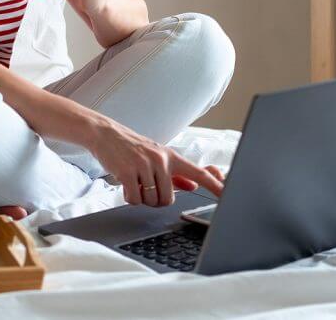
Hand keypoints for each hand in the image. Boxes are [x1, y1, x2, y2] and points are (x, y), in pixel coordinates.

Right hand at [87, 120, 225, 206]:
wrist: (106, 134)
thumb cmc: (133, 147)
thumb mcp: (157, 157)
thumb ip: (177, 174)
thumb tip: (193, 185)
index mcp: (172, 156)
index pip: (199, 173)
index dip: (215, 186)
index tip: (229, 194)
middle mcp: (162, 159)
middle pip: (168, 199)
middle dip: (156, 199)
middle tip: (145, 185)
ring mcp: (145, 165)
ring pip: (152, 201)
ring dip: (142, 198)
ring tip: (135, 181)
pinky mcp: (128, 172)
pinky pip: (135, 199)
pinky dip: (130, 198)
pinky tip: (126, 184)